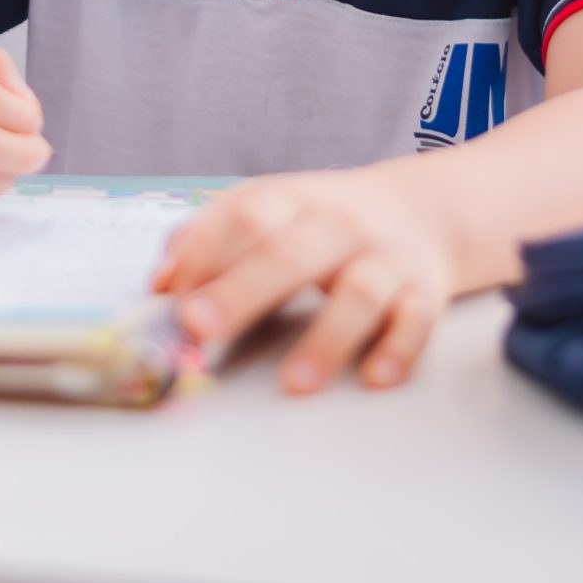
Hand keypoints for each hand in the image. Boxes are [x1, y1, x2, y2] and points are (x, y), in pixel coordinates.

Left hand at [152, 165, 456, 393]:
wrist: (422, 211)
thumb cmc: (323, 221)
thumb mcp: (268, 209)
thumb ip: (209, 238)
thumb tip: (159, 284)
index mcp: (294, 200)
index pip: (246, 217)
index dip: (205, 255)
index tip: (170, 298)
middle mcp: (340, 225)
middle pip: (292, 252)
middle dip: (243, 289)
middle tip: (199, 327)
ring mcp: (385, 259)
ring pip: (361, 293)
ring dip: (328, 337)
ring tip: (294, 383)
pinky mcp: (423, 294)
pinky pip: (418, 321)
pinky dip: (400, 349)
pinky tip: (376, 376)